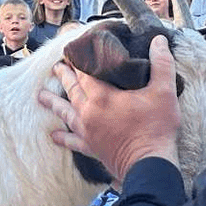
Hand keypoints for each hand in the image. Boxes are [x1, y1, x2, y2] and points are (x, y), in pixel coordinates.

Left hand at [40, 36, 181, 182]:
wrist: (149, 165)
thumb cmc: (156, 128)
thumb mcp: (164, 92)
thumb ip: (161, 64)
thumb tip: (159, 40)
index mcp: (102, 96)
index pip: (86, 72)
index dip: (80, 59)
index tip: (74, 49)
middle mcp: (89, 112)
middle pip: (72, 89)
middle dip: (64, 76)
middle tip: (57, 66)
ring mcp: (87, 131)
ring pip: (65, 113)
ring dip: (54, 102)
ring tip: (41, 96)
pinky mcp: (90, 147)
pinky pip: (72, 141)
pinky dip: (63, 137)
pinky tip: (54, 136)